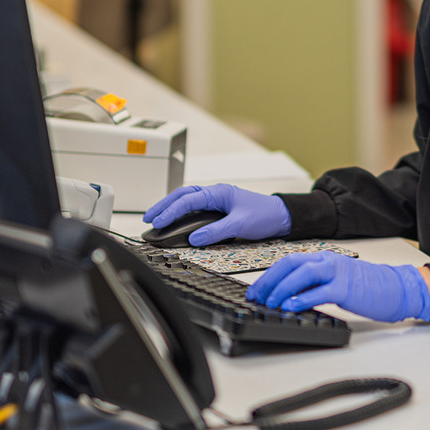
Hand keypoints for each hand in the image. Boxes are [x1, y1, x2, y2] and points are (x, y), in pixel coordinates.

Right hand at [141, 183, 290, 245]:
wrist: (281, 216)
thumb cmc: (265, 215)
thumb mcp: (240, 224)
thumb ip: (216, 231)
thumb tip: (195, 238)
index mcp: (218, 192)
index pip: (187, 200)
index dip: (170, 211)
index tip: (157, 222)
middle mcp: (215, 193)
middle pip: (182, 195)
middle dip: (163, 205)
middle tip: (148, 218)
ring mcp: (217, 199)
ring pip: (187, 198)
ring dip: (170, 206)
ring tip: (155, 217)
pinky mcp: (219, 207)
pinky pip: (194, 205)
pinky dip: (181, 210)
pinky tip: (175, 218)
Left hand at [246, 252, 429, 322]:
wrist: (395, 288)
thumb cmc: (367, 287)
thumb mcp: (335, 281)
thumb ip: (314, 284)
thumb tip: (288, 296)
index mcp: (323, 259)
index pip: (288, 262)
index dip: (269, 276)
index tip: (256, 291)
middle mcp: (327, 262)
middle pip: (289, 265)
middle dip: (269, 282)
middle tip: (256, 297)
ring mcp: (336, 273)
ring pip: (301, 275)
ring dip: (281, 289)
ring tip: (269, 303)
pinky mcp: (345, 288)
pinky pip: (318, 292)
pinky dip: (300, 299)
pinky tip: (289, 307)